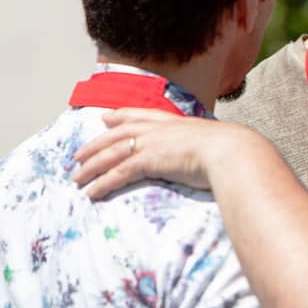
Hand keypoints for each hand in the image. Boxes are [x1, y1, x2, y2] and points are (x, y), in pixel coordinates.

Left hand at [72, 108, 259, 198]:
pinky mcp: (148, 161)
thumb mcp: (215, 139)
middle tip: (78, 156)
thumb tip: (215, 150)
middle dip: (95, 145)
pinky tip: (92, 192)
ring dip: (92, 167)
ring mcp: (151, 144)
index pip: (140, 116)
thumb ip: (205, 143)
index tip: (105, 118)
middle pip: (117, 135)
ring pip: (112, 154)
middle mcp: (159, 130)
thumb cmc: (230, 149)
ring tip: (77, 179)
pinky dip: (102, 183)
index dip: (121, 116)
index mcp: (174, 122)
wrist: (231, 151)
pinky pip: (118, 173)